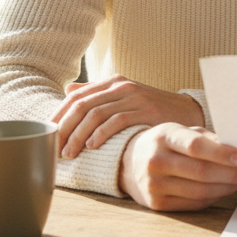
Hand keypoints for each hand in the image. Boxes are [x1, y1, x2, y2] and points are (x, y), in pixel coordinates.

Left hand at [50, 74, 204, 158]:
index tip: (47, 134)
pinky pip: (116, 121)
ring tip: (70, 153)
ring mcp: (134, 97)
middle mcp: (121, 86)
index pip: (76, 96)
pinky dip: (100, 134)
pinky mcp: (146, 110)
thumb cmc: (152, 109)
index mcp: (112, 82)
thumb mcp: (124, 97)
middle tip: (55, 149)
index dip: (59, 115)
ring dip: (78, 136)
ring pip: (95, 114)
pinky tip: (92, 146)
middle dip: (65, 128)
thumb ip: (97, 93)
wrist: (188, 112)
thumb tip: (68, 89)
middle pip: (81, 105)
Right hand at [119, 123, 236, 210]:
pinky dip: (213, 197)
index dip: (221, 153)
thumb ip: (206, 139)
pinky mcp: (157, 204)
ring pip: (199, 191)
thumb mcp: (182, 132)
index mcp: (163, 137)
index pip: (195, 146)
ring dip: (226, 188)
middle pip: (201, 172)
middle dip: (231, 174)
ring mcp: (154, 185)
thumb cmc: (167, 144)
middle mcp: (155, 161)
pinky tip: (224, 190)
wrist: (131, 162)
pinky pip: (193, 204)